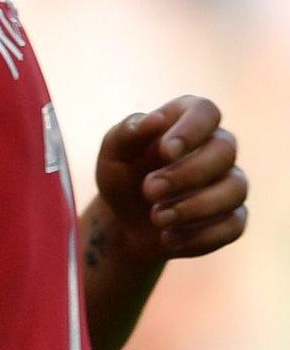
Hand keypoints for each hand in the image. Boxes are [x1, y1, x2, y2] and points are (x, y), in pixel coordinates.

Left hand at [93, 96, 247, 260]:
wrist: (125, 220)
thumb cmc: (121, 175)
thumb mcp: (113, 154)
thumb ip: (128, 134)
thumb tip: (155, 120)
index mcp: (186, 121)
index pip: (205, 111)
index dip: (191, 129)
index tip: (165, 151)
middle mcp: (216, 147)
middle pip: (224, 150)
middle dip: (186, 173)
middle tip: (149, 190)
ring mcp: (229, 183)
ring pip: (235, 189)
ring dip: (194, 207)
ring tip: (155, 218)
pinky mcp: (233, 217)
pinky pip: (233, 225)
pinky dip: (199, 236)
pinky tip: (168, 238)